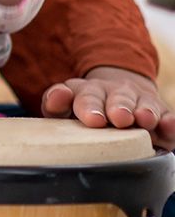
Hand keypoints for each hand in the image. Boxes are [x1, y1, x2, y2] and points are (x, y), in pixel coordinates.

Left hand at [41, 66, 174, 149]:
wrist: (116, 99)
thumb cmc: (83, 111)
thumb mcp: (62, 108)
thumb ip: (54, 103)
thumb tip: (58, 94)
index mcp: (86, 91)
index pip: (84, 95)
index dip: (88, 106)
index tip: (92, 120)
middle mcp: (114, 92)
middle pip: (116, 98)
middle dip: (118, 107)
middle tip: (119, 118)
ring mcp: (138, 101)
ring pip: (143, 104)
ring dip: (144, 111)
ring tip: (144, 120)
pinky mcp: (160, 112)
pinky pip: (166, 116)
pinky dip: (168, 122)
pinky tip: (168, 125)